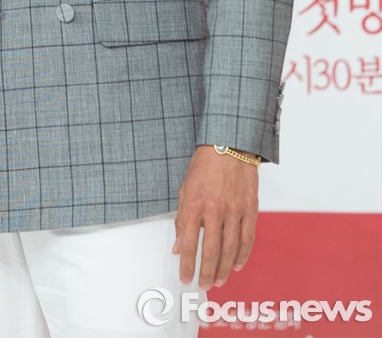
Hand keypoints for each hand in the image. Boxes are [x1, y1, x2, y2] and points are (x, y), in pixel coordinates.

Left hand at [171, 145, 258, 290]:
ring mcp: (235, 210)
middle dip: (206, 272)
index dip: (187, 265)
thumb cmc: (204, 166)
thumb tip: (179, 247)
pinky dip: (242, 255)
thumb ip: (182, 219)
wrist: (229, 144)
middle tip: (204, 284)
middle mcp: (215, 209)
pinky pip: (247, 238)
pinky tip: (237, 265)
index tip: (185, 278)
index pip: (189, 243)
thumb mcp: (185, 189)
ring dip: (224, 268)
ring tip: (219, 280)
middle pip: (211, 251)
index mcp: (195, 204)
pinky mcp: (250, 208)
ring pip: (230, 249)